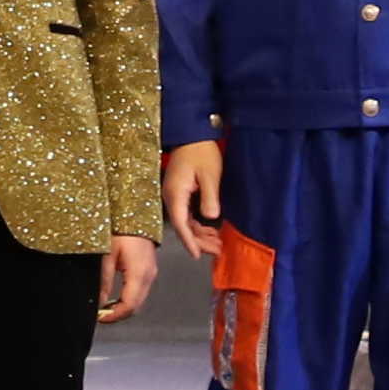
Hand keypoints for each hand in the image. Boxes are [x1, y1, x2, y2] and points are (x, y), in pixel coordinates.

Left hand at [96, 234, 156, 325]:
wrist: (135, 211)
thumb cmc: (121, 228)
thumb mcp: (107, 254)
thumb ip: (104, 280)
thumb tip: (99, 301)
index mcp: (139, 273)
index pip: (129, 306)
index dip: (114, 316)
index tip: (100, 318)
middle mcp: (149, 275)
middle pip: (136, 306)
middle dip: (118, 314)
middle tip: (101, 316)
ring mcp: (151, 272)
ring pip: (139, 300)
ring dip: (124, 307)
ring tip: (106, 307)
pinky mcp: (149, 268)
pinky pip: (141, 290)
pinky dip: (129, 298)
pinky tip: (116, 296)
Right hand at [161, 139, 224, 266]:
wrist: (191, 134)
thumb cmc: (201, 152)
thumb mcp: (210, 174)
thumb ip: (209, 197)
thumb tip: (210, 218)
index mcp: (176, 193)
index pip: (180, 223)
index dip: (189, 241)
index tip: (198, 255)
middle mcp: (171, 197)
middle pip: (182, 226)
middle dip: (199, 241)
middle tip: (217, 251)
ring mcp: (174, 195)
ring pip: (185, 222)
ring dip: (200, 234)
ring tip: (217, 244)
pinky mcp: (179, 193)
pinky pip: (186, 215)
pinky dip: (197, 225)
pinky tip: (210, 230)